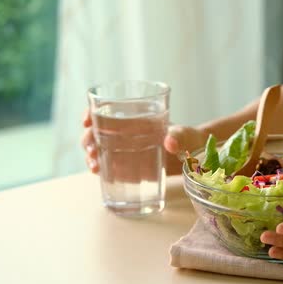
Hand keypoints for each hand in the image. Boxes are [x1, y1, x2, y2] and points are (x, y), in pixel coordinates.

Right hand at [81, 108, 207, 175]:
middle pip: (95, 131)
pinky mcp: (129, 166)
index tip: (87, 120)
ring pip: (98, 149)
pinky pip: (108, 166)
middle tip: (92, 151)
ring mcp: (125, 150)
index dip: (91, 113)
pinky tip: (98, 174)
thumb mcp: (185, 135)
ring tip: (94, 166)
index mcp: (135, 118)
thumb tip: (170, 143)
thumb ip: (178, 137)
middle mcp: (125, 132)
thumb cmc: (189, 139)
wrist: (195, 157)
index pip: (105, 110)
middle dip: (88, 140)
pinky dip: (100, 169)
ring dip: (91, 156)